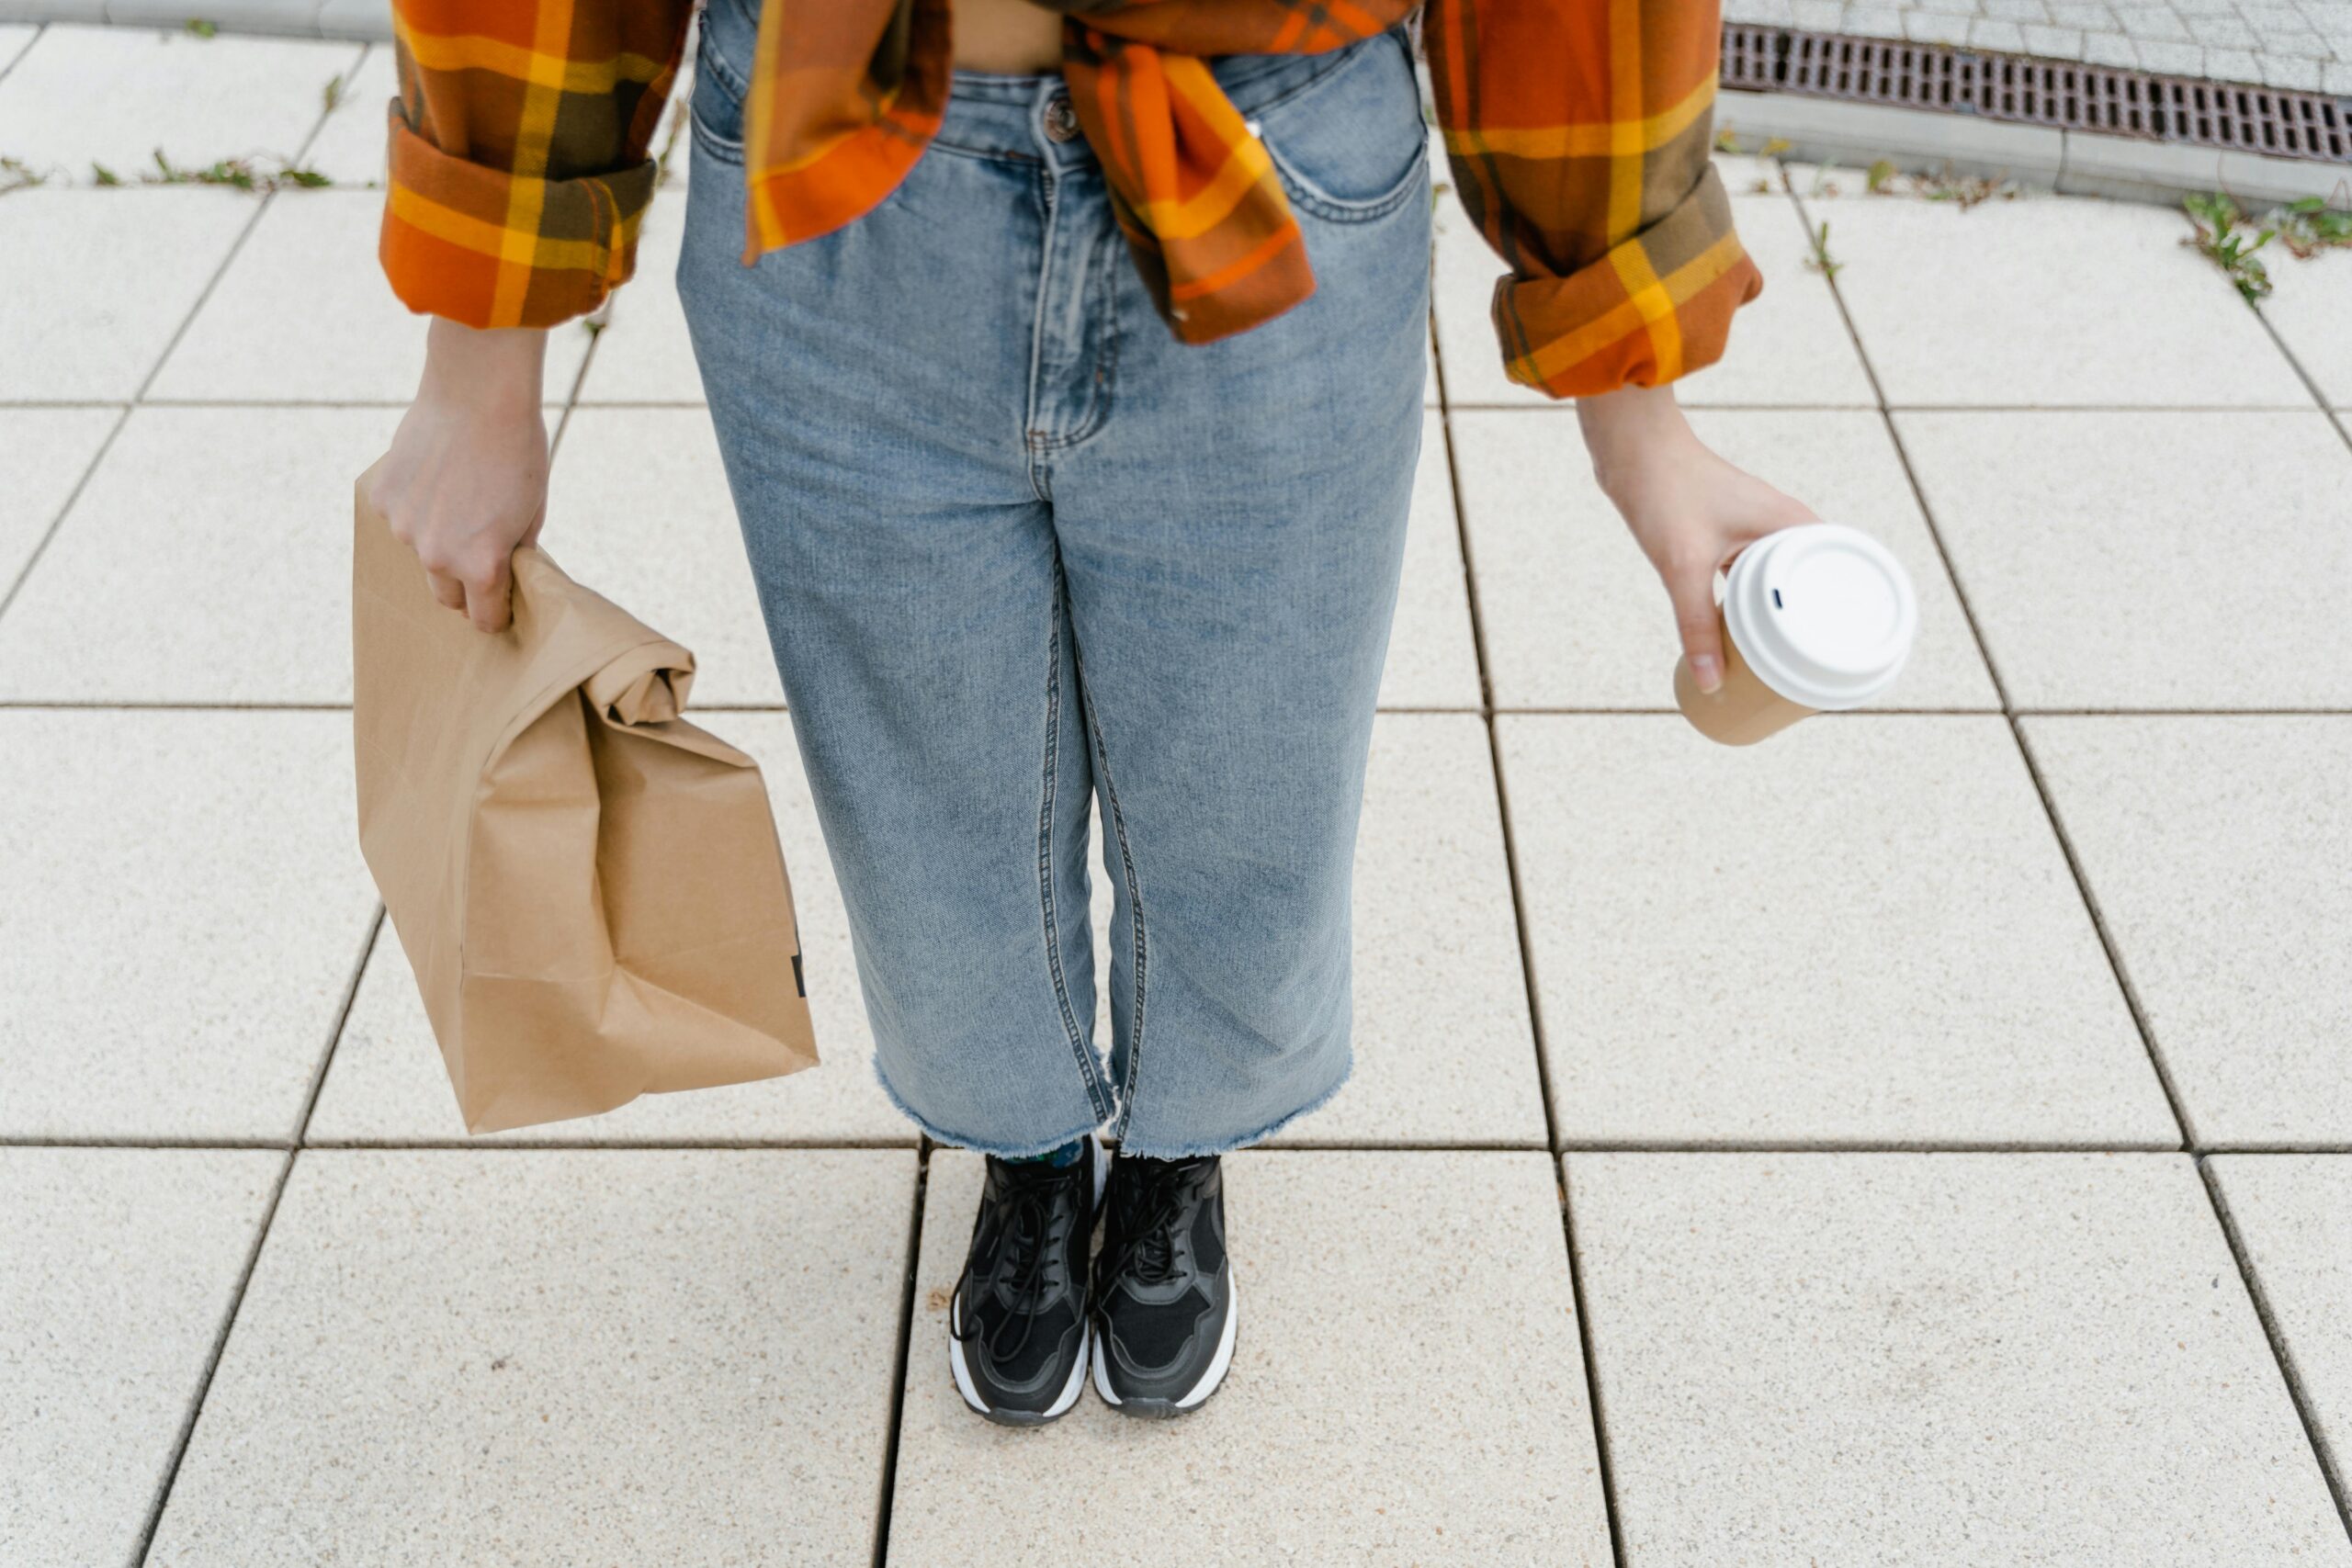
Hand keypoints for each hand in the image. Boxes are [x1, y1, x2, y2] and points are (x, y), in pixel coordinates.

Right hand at [367, 318, 551, 632]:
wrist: (478, 393)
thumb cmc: (518, 450)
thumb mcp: (532, 511)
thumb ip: (514, 553)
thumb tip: (504, 574)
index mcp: (481, 566)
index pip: (484, 619)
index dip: (497, 613)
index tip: (501, 604)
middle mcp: (435, 555)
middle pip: (447, 597)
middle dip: (465, 586)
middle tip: (479, 556)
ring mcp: (402, 527)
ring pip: (420, 553)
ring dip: (436, 540)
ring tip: (457, 500)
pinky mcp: (381, 498)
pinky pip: (399, 516)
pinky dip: (413, 506)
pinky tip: (433, 475)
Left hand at [1577, 384, 1817, 692]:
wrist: (1632, 449)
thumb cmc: (1666, 491)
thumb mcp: (1684, 567)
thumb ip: (1696, 626)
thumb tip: (1709, 683)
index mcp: (1794, 527)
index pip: (1844, 577)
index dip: (1847, 620)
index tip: (1846, 663)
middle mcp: (1785, 528)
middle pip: (1813, 588)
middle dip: (1810, 632)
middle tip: (1810, 680)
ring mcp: (1758, 532)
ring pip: (1780, 586)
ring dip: (1777, 621)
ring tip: (1779, 668)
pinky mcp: (1731, 537)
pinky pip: (1753, 581)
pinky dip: (1749, 607)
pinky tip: (1741, 636)